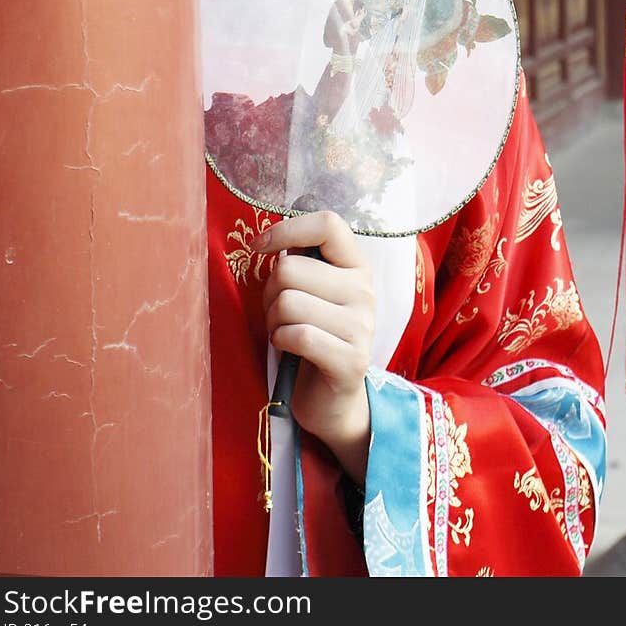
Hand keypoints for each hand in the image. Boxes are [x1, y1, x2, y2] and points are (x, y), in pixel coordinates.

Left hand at [253, 211, 373, 485]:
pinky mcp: (351, 360)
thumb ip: (301, 265)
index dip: (287, 229)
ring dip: (273, 322)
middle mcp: (364, 291)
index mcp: (356, 266)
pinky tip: (289, 350)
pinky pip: (298, 335)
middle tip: (278, 313)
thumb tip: (268, 241)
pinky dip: (281, 341)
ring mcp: (362, 326)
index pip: (328, 225)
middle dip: (269, 293)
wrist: (333, 400)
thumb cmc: (312, 336)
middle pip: (290, 269)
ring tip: (284, 333)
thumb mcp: (311, 293)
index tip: (260, 246)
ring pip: (288, 303)